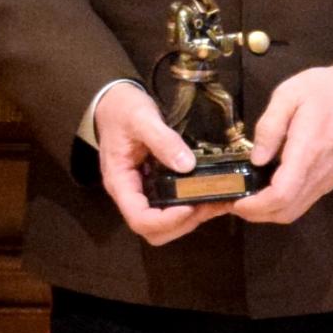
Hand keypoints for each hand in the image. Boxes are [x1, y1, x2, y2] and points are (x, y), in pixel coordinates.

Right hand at [90, 81, 219, 246]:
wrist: (113, 101)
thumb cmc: (122, 109)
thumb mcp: (141, 119)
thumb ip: (163, 140)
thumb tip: (188, 165)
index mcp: (121, 183)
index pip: (139, 219)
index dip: (166, 220)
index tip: (190, 206)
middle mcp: (132, 194)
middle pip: (154, 231)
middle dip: (183, 224)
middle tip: (209, 204)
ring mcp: (144, 192)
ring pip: (166, 224)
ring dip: (193, 219)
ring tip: (218, 201)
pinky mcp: (156, 187)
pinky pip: (173, 207)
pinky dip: (194, 207)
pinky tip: (214, 194)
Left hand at [233, 65, 332, 226]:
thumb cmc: (321, 90)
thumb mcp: (288, 95)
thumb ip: (269, 126)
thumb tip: (256, 159)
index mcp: (307, 151)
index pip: (282, 194)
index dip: (256, 205)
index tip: (235, 200)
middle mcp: (319, 173)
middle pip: (286, 211)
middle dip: (256, 214)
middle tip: (233, 202)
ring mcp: (326, 180)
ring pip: (294, 212)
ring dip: (268, 214)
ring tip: (246, 199)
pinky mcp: (329, 180)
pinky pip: (303, 203)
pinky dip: (282, 207)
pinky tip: (266, 192)